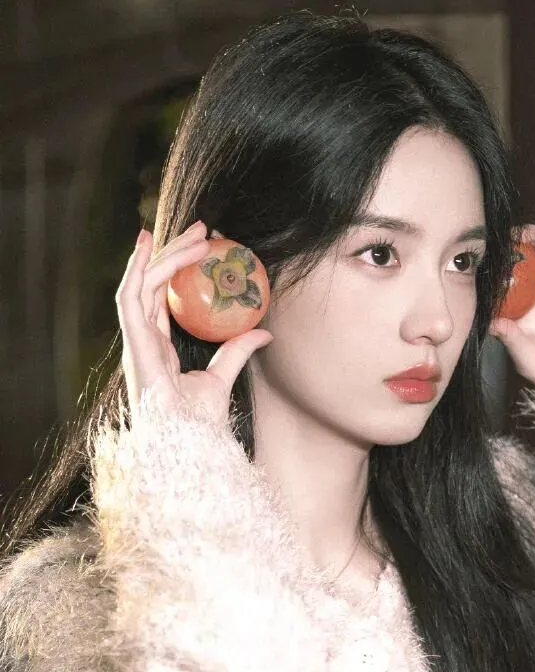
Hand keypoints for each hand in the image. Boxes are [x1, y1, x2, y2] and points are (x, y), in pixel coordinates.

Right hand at [116, 222, 272, 413]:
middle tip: (203, 228)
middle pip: (153, 285)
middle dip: (174, 251)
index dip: (177, 270)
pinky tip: (149, 243)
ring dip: (166, 253)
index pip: (162, 298)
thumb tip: (265, 332)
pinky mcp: (134, 342)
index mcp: (157, 348)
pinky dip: (138, 268)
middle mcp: (143, 340)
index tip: (202, 246)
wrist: (186, 444)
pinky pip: (131, 296)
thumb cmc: (198, 422)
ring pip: (142, 283)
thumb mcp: (222, 377)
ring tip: (196, 232)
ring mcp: (136, 341)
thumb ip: (237, 352)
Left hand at [489, 224, 534, 392]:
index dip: (491, 270)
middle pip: (521, 259)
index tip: (477, 262)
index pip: (502, 281)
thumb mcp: (528, 358)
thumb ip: (511, 339)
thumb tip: (491, 323)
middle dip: (508, 246)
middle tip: (495, 239)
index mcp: (522, 308)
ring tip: (518, 235)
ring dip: (530, 236)